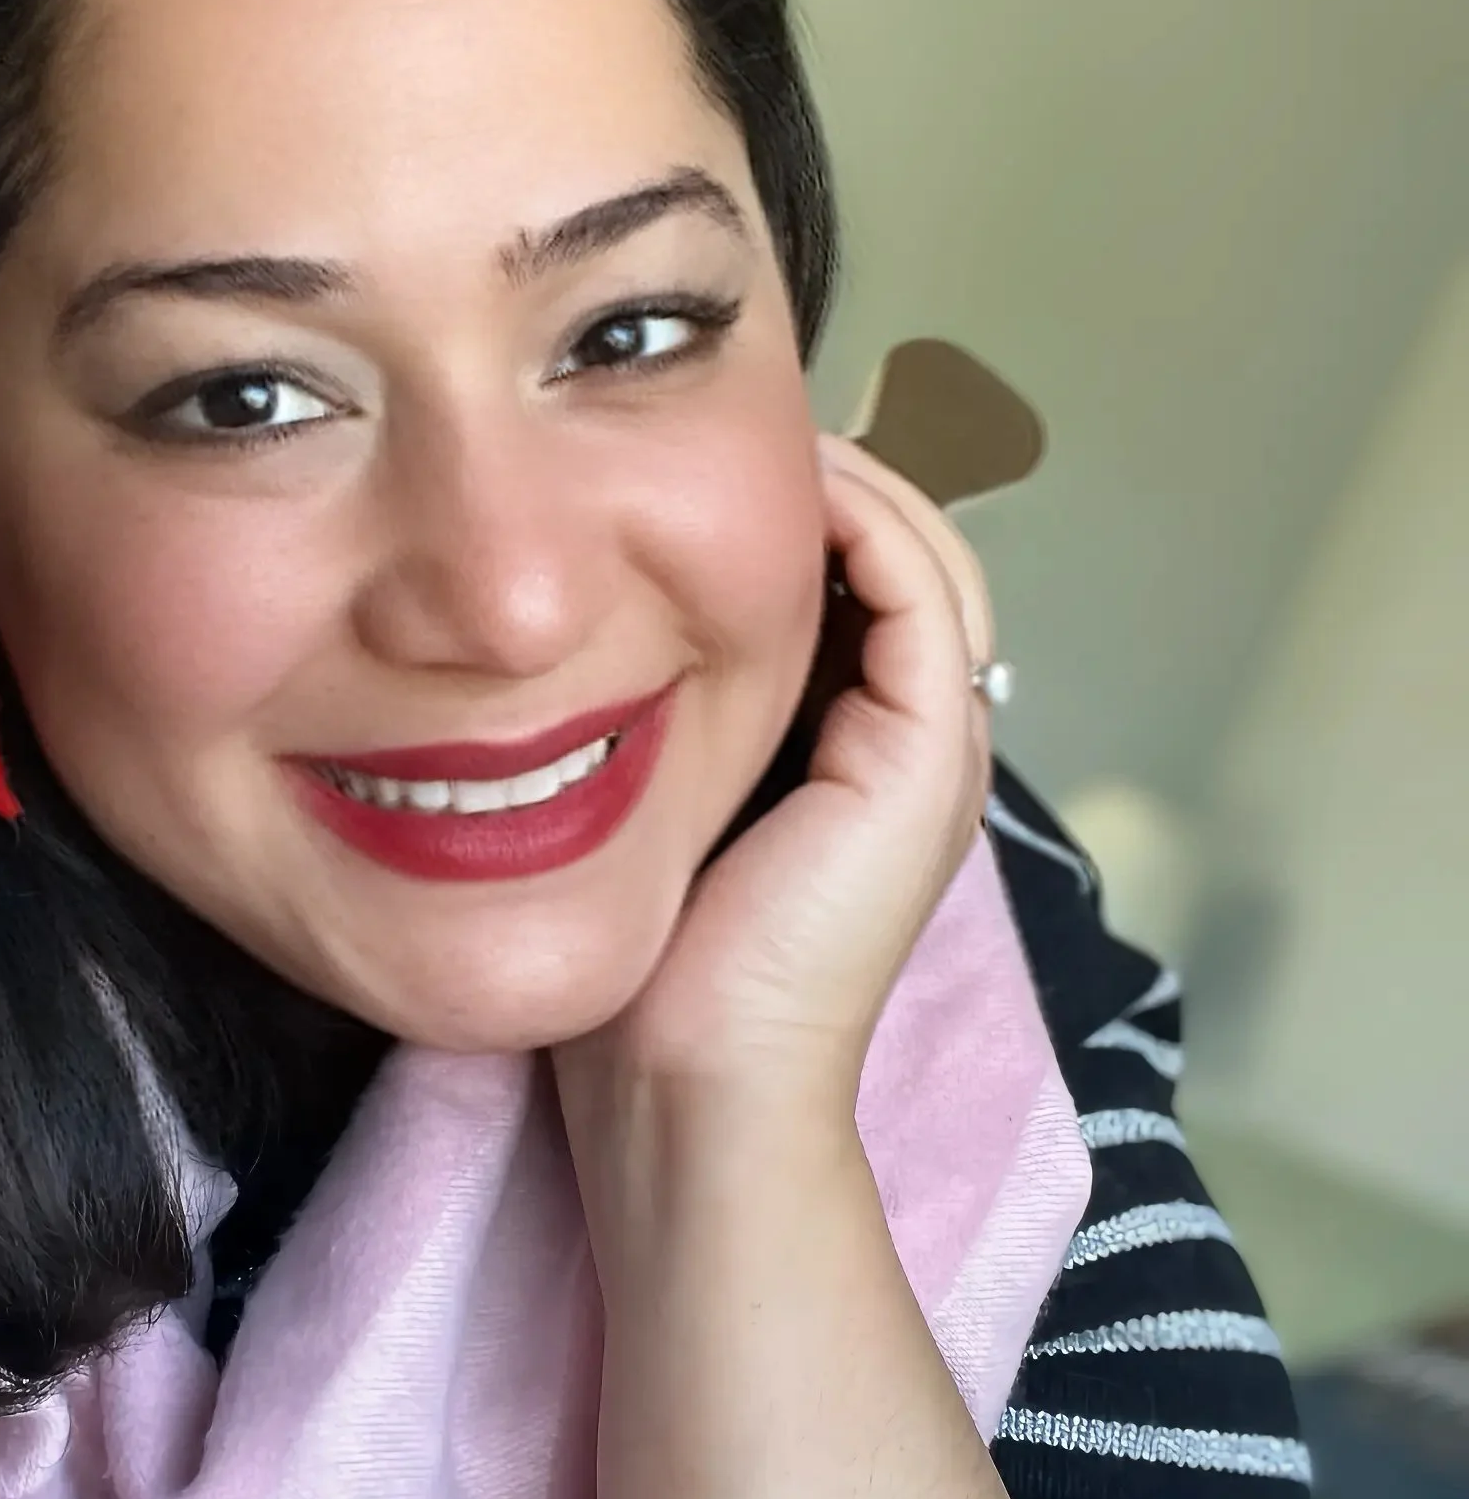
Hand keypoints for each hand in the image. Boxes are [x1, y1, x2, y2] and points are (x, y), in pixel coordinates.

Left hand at [552, 434, 995, 1222]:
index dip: (800, 510)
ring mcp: (936, 748)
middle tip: (732, 410)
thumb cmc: (646, 979)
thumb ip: (650, 728)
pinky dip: (857, 517)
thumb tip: (562, 642)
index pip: (865, 591)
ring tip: (753, 423)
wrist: (687, 1088)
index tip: (693, 452)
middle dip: (831, 473)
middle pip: (907, 558)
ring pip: (922, 555)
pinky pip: (915, 589)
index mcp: (866, 758)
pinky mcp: (925, 753)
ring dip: (846, 476)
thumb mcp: (646, 813)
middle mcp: (919, 744)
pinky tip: (775, 482)